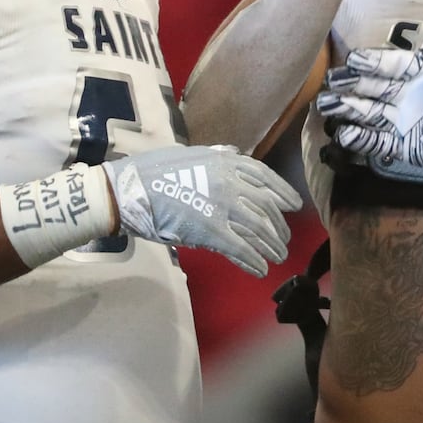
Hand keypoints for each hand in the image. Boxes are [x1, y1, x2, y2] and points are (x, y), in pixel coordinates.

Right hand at [103, 145, 302, 276]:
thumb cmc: (153, 172)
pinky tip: (261, 269)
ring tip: (278, 257)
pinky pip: (240, 248)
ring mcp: (222, 207)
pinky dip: (253, 260)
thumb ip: (215, 155)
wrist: (128, 190)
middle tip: (284, 238)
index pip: (265, 177)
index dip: (283, 192)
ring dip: (271, 245)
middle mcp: (230, 182)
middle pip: (266, 206)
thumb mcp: (191, 154)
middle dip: (278, 225)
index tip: (294, 204)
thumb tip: (232, 153)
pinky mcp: (211, 232)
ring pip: (258, 229)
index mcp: (226, 162)